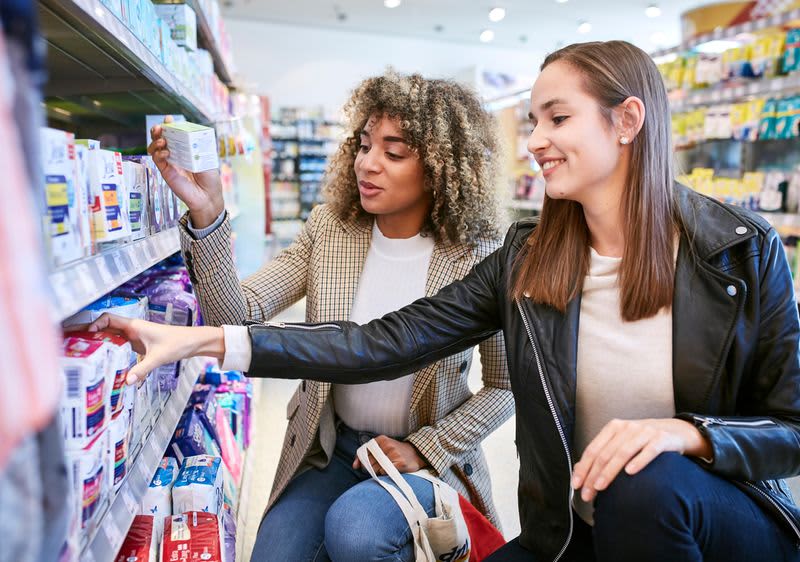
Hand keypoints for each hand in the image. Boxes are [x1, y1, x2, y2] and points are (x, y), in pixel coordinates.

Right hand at [77, 313, 224, 383]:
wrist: (192, 342)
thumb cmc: (178, 343)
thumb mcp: (159, 357)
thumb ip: (143, 368)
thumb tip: (128, 381)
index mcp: (134, 326)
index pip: (108, 318)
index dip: (95, 324)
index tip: (86, 336)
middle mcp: (132, 329)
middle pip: (104, 327)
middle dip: (88, 332)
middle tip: (69, 338)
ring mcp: (133, 337)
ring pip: (110, 336)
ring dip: (96, 341)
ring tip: (79, 350)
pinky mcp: (137, 345)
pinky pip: (118, 345)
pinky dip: (107, 349)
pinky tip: (99, 359)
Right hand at [148, 115, 223, 227]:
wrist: (207, 196)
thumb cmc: (210, 179)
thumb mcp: (207, 159)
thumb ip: (197, 147)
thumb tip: (190, 136)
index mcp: (186, 148)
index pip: (175, 133)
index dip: (170, 125)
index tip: (168, 119)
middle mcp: (176, 153)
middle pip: (161, 137)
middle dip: (158, 130)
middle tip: (160, 127)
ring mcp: (170, 162)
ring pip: (155, 147)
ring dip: (156, 141)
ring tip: (163, 141)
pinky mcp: (166, 171)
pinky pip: (157, 159)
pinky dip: (159, 154)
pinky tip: (166, 153)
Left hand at [353, 435, 428, 473]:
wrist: (416, 454)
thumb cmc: (396, 452)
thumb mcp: (382, 448)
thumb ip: (367, 455)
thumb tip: (354, 466)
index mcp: (381, 440)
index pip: (364, 451)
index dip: (361, 461)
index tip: (358, 467)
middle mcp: (388, 445)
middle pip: (369, 462)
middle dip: (370, 468)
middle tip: (378, 467)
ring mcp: (394, 454)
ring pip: (376, 468)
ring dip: (378, 472)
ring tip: (386, 468)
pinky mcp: (400, 463)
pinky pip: (385, 472)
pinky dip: (385, 473)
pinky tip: (390, 470)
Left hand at [572, 418, 711, 502]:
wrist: (676, 432)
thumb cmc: (643, 441)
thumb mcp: (622, 442)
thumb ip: (603, 453)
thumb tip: (579, 471)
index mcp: (613, 428)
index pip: (593, 449)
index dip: (583, 468)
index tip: (576, 485)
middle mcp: (627, 428)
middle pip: (605, 453)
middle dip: (593, 475)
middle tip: (587, 493)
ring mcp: (645, 432)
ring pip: (623, 452)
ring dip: (610, 471)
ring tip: (601, 487)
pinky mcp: (661, 438)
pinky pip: (649, 451)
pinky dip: (639, 461)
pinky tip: (630, 473)